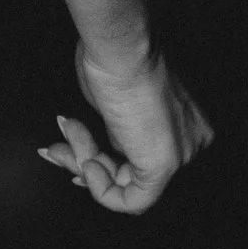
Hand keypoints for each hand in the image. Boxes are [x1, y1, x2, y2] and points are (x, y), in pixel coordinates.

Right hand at [37, 43, 212, 214]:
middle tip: (54, 150)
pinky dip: (101, 190)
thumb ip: (114, 127)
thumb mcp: (113, 100)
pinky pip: (132, 201)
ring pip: (127, 183)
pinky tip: (85, 163)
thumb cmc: (114, 58)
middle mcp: (192, 142)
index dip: (102, 160)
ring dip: (84, 161)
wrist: (119, 48)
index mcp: (187, 123)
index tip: (73, 154)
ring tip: (67, 133)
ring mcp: (182, 155)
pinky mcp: (164, 166)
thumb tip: (91, 146)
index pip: (141, 157)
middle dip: (85, 160)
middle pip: (132, 171)